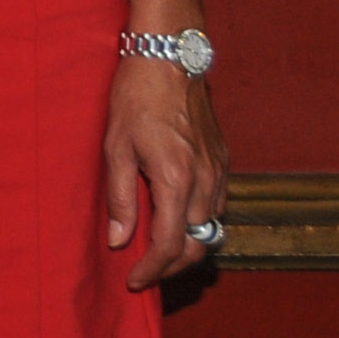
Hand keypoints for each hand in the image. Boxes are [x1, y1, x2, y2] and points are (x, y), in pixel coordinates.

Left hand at [107, 58, 228, 287]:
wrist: (170, 57)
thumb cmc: (136, 96)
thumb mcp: (115, 145)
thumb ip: (119, 196)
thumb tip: (118, 239)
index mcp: (176, 179)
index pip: (170, 244)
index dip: (152, 269)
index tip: (134, 280)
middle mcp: (205, 181)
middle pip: (197, 245)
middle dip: (172, 266)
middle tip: (144, 270)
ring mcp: (219, 171)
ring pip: (212, 228)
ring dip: (188, 245)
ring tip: (158, 249)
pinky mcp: (224, 161)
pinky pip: (217, 206)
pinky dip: (199, 222)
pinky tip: (177, 217)